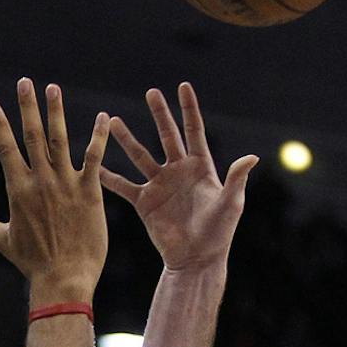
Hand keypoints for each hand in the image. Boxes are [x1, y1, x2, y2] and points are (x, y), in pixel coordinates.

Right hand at [0, 78, 112, 304]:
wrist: (64, 278)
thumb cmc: (33, 263)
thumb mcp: (3, 240)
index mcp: (19, 190)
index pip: (6, 149)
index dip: (0, 125)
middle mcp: (41, 181)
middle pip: (33, 136)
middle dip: (27, 107)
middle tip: (25, 81)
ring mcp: (66, 184)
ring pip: (60, 140)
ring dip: (56, 112)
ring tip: (53, 88)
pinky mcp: (89, 191)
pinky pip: (94, 158)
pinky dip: (98, 136)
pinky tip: (103, 117)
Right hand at [103, 83, 256, 275]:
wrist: (196, 260)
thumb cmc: (219, 233)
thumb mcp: (231, 204)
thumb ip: (236, 179)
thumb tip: (252, 157)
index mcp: (201, 167)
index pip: (194, 131)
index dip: (189, 108)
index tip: (183, 86)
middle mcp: (178, 171)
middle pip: (167, 135)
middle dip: (159, 114)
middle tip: (151, 92)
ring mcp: (160, 185)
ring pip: (140, 155)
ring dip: (127, 139)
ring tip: (112, 120)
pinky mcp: (144, 203)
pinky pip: (124, 187)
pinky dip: (109, 178)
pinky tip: (95, 166)